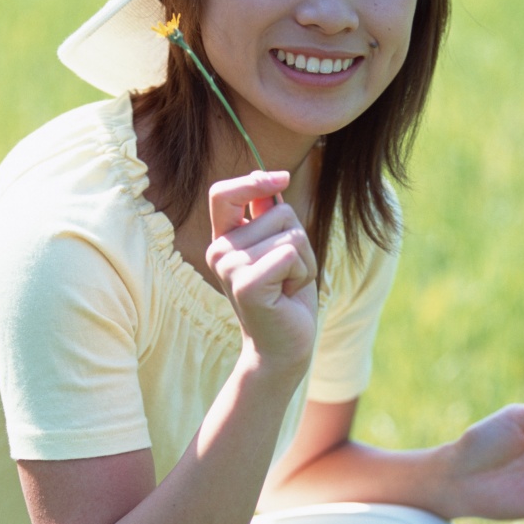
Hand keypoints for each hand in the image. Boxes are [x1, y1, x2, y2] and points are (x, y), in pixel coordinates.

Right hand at [207, 171, 317, 372]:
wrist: (285, 348)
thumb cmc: (286, 298)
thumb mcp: (281, 249)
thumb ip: (270, 216)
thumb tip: (269, 176)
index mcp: (224, 240)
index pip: (223, 193)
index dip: (253, 181)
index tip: (282, 178)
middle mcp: (219, 251)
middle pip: (280, 211)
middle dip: (300, 241)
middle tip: (287, 276)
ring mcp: (229, 267)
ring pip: (291, 234)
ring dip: (304, 261)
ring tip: (288, 286)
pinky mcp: (246, 283)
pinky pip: (290, 253)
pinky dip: (302, 273)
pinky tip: (289, 295)